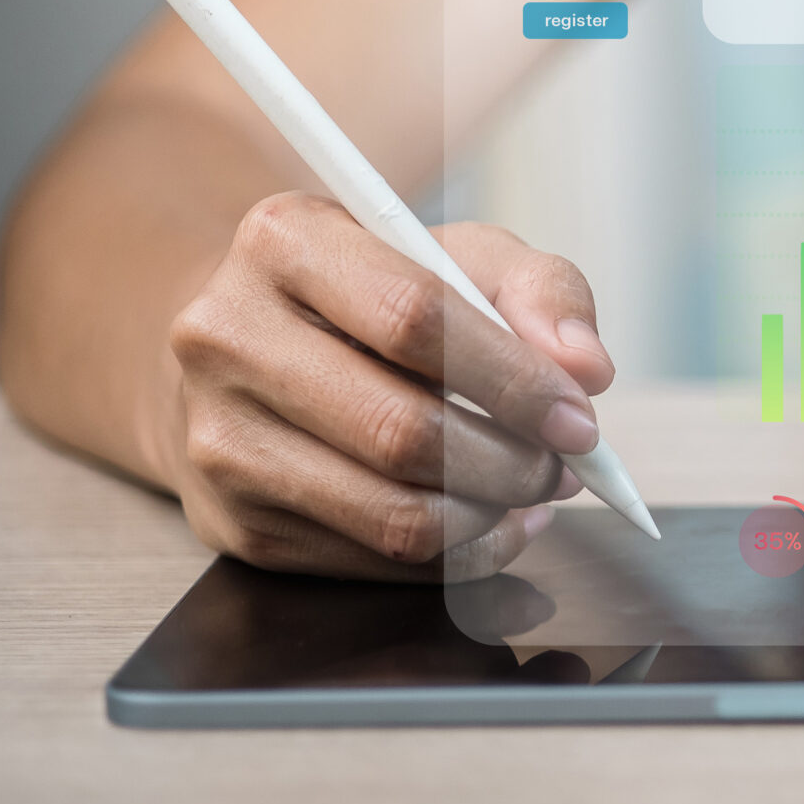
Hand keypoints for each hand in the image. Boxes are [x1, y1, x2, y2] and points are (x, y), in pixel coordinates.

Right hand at [162, 192, 615, 579]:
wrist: (255, 351)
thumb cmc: (378, 297)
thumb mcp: (464, 257)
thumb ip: (542, 291)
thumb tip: (585, 367)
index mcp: (284, 242)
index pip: (415, 319)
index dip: (513, 379)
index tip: (578, 416)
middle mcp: (227, 338)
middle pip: (402, 431)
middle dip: (512, 462)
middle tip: (564, 466)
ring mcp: (218, 439)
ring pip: (391, 513)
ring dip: (491, 515)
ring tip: (533, 491)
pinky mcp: (234, 523)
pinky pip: (373, 562)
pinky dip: (457, 556)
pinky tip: (489, 521)